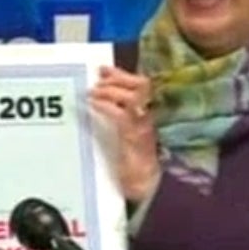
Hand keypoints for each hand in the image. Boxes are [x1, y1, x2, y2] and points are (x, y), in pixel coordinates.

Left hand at [88, 66, 161, 202]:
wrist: (144, 181)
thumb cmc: (135, 154)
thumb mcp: (129, 127)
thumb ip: (121, 108)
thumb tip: (101, 87)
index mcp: (154, 110)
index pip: (143, 84)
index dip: (122, 74)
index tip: (103, 69)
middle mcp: (154, 114)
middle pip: (141, 85)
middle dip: (117, 78)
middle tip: (97, 80)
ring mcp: (147, 125)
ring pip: (133, 98)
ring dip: (110, 91)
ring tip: (93, 93)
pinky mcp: (138, 137)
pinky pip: (122, 116)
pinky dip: (107, 106)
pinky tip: (94, 105)